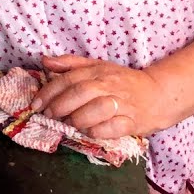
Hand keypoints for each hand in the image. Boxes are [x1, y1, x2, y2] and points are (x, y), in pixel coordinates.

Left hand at [31, 54, 167, 138]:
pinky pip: (112, 128)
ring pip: (96, 110)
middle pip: (80, 93)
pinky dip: (97, 131)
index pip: (69, 79)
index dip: (49, 92)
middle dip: (59, 106)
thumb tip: (45, 60)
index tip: (35, 104)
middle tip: (48, 116)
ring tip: (69, 124)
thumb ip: (71, 64)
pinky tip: (88, 132)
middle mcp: (109, 85)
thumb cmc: (122, 81)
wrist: (158, 94)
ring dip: (77, 119)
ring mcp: (122, 104)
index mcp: (98, 71)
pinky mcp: (132, 122)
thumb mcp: (98, 66)